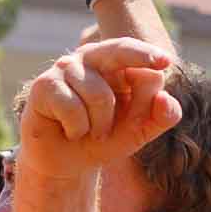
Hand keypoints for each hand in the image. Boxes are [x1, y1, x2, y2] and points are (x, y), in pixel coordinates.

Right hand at [16, 38, 179, 181]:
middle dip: (139, 56)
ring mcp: (65, 68)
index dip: (150, 64)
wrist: (67, 161)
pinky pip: (73, 109)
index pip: (138, 54)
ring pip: (100, 95)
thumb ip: (161, 116)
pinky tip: (70, 131)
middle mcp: (91, 59)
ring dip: (101, 125)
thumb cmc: (105, 137)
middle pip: (118, 50)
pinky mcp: (44, 85)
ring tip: (92, 130)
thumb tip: (165, 97)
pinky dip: (78, 129)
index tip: (166, 62)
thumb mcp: (140, 130)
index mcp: (116, 64)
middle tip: (160, 64)